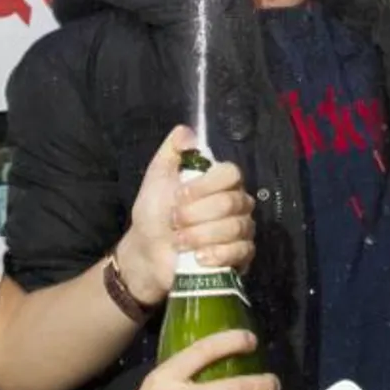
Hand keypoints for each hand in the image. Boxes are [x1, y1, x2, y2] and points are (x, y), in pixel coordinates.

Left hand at [115, 126, 256, 305]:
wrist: (147, 252)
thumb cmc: (155, 212)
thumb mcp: (157, 176)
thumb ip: (171, 151)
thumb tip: (185, 131)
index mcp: (220, 181)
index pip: (231, 173)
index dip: (206, 185)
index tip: (179, 195)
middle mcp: (237, 203)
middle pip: (231, 202)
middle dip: (197, 214)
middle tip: (174, 221)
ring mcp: (242, 230)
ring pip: (235, 228)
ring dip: (201, 235)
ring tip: (179, 241)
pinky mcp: (241, 257)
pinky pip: (241, 252)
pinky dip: (218, 254)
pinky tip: (198, 257)